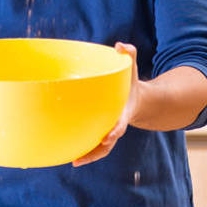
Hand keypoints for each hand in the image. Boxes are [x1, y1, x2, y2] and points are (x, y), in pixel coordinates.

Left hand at [72, 42, 139, 166]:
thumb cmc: (131, 82)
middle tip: (82, 158)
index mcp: (124, 112)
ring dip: (88, 156)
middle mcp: (116, 125)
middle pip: (108, 144)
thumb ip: (129, 54)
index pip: (120, 124)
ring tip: (73, 161)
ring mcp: (109, 131)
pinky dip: (84, 149)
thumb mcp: (132, 67)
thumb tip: (120, 45)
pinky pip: (93, 143)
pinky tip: (68, 152)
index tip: (108, 137)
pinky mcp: (102, 131)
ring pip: (100, 149)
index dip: (115, 130)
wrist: (137, 100)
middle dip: (96, 151)